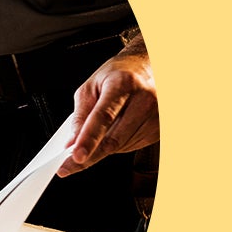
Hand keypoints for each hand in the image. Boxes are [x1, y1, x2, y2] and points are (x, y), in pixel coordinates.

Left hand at [57, 34, 158, 176]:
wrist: (149, 66)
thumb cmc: (119, 75)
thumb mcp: (92, 86)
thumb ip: (81, 115)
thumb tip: (72, 142)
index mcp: (123, 84)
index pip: (103, 118)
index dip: (88, 140)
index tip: (76, 157)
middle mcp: (144, 99)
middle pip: (114, 139)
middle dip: (90, 155)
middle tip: (70, 164)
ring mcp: (156, 115)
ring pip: (121, 147)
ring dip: (104, 147)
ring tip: (101, 129)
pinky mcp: (161, 128)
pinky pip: (132, 147)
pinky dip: (118, 144)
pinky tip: (118, 129)